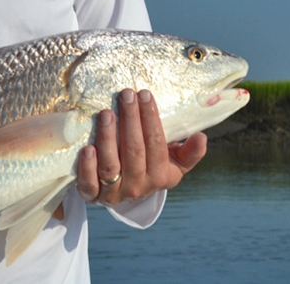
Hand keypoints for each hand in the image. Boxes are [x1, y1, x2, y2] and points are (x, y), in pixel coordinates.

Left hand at [76, 88, 208, 205]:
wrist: (125, 192)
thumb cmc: (151, 167)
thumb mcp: (174, 162)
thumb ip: (190, 152)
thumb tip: (202, 137)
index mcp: (160, 176)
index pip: (156, 144)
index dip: (151, 119)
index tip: (145, 94)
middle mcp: (138, 186)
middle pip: (134, 151)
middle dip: (130, 120)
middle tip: (126, 95)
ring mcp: (114, 193)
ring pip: (110, 166)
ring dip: (107, 138)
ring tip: (106, 113)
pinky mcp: (92, 196)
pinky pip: (89, 184)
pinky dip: (87, 167)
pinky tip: (87, 148)